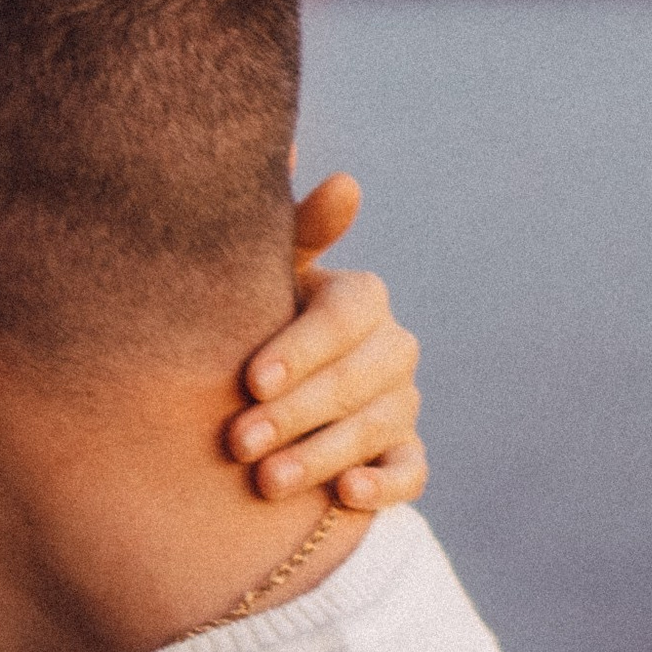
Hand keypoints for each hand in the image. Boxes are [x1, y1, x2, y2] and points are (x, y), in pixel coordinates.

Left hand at [225, 176, 427, 512]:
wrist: (261, 401)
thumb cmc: (257, 323)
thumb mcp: (263, 278)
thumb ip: (286, 228)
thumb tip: (306, 155)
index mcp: (359, 298)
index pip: (346, 316)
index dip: (302, 348)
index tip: (250, 379)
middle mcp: (391, 347)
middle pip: (360, 377)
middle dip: (298, 412)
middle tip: (239, 441)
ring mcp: (402, 404)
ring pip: (379, 427)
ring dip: (325, 455)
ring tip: (267, 481)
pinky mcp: (405, 457)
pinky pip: (412, 472)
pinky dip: (385, 485)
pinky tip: (348, 496)